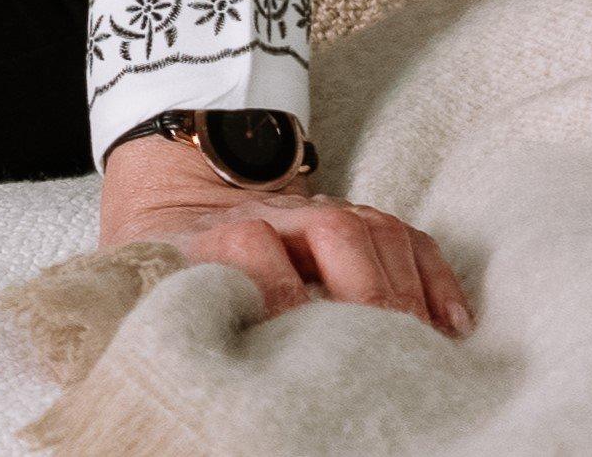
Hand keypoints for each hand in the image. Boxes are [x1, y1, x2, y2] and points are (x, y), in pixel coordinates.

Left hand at [99, 130, 472, 339]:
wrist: (175, 197)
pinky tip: (452, 326)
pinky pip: (406, 237)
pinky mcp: (353, 222)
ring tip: (423, 350)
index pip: (249, 247)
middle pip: (332, 229)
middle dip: (365, 290)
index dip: (274, 290)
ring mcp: (315, 216)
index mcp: (210, 241)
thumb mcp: (139, 295)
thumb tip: (158, 394)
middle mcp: (270, 220)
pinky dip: (435, 277)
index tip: (289, 340)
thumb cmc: (162, 272)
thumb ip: (154, 332)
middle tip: (384, 354)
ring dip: (404, 288)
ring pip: (372, 228)